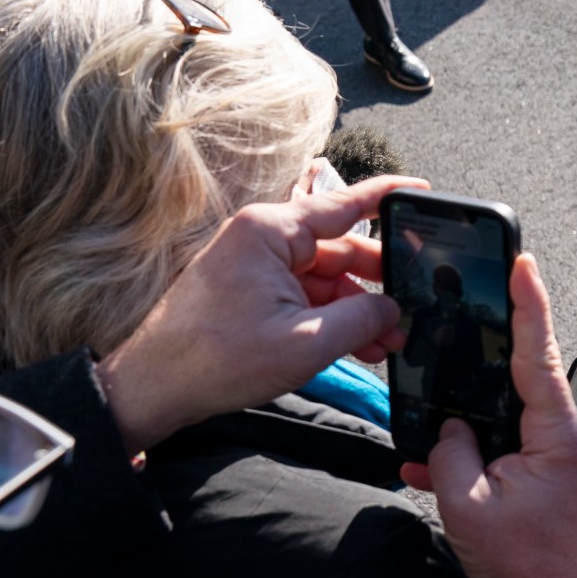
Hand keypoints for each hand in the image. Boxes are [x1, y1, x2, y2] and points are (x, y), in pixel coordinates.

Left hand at [95, 174, 425, 454]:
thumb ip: (361, 320)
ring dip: (357, 309)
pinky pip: (304, 296)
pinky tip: (358, 344)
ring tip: (389, 341)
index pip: (344, 204)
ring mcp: (256, 264)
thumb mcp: (306, 343)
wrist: (155, 388)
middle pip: (339, 248)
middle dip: (377, 282)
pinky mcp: (251, 290)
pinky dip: (331, 318)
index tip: (421, 189)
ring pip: (325, 278)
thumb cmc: (216, 359)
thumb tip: (394, 311)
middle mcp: (263, 238)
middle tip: (413, 308)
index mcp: (271, 231)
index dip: (388, 197)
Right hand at [400, 254, 576, 577]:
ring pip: (505, 416)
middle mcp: (568, 437)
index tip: (522, 262)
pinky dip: (471, 454)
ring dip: (466, 421)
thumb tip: (450, 427)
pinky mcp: (547, 476)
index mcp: (559, 434)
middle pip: (520, 379)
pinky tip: (431, 467)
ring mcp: (560, 458)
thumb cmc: (520, 566)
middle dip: (480, 364)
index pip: (540, 354)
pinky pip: (505, 448)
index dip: (528, 305)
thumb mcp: (466, 502)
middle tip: (454, 327)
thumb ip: (451, 450)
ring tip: (427, 431)